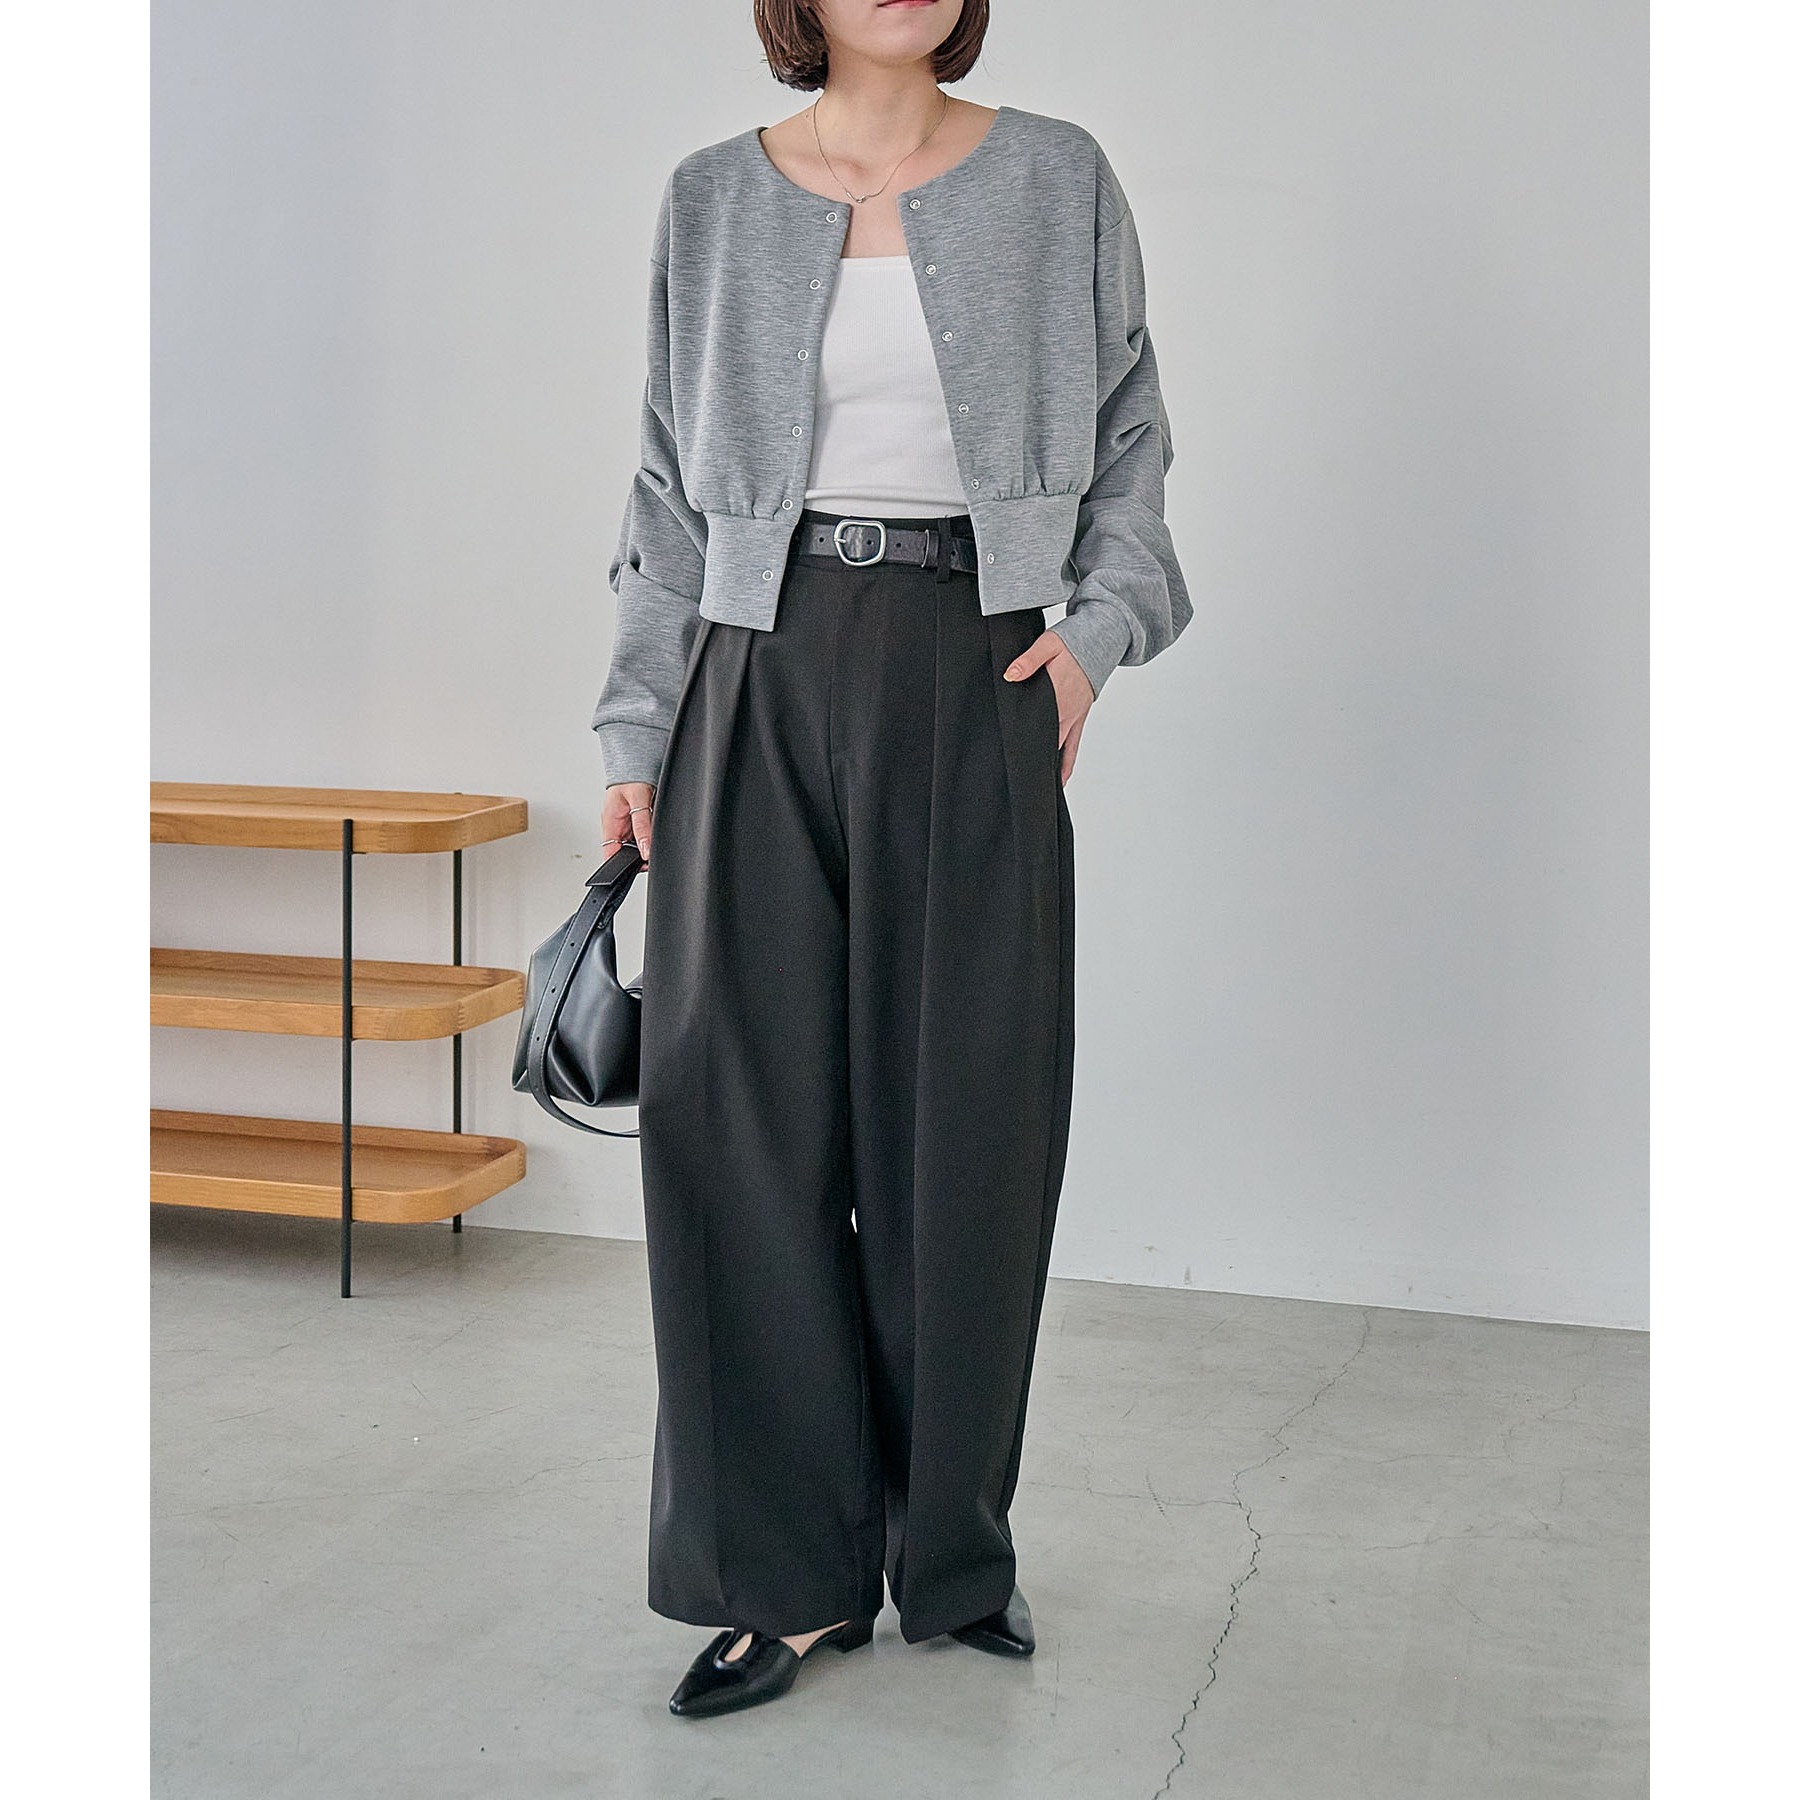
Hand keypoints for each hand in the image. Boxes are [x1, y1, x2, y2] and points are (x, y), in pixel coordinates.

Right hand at [602, 781, 656, 865]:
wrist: (637, 762)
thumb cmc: (631, 777)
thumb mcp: (638, 800)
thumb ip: (642, 825)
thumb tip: (645, 849)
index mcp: (610, 823)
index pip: (610, 854)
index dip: (620, 866)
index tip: (636, 869)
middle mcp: (617, 826)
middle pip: (625, 852)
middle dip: (638, 857)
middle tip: (652, 854)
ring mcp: (626, 825)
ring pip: (635, 845)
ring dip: (645, 845)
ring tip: (654, 838)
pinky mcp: (636, 821)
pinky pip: (642, 835)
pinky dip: (649, 837)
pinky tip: (655, 832)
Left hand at [1003, 631, 1094, 785]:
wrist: (1102, 640)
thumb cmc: (1073, 640)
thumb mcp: (1048, 643)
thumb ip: (1028, 659)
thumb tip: (1010, 675)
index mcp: (1055, 692)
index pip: (1034, 722)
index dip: (1020, 740)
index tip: (1007, 757)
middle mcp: (1066, 711)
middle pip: (1046, 742)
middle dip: (1031, 759)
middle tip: (1015, 781)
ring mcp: (1075, 717)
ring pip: (1060, 749)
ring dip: (1049, 767)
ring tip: (1035, 787)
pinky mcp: (1080, 718)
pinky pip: (1074, 746)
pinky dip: (1067, 763)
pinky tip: (1061, 780)